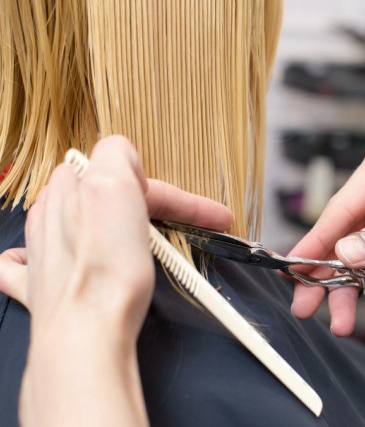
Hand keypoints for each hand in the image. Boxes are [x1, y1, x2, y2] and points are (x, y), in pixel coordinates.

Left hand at [0, 136, 232, 426]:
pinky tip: (49, 260)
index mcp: (72, 188)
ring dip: (102, 223)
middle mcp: (51, 216)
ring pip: (70, 222)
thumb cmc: (104, 270)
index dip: (183, 198)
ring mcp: (43, 252)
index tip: (215, 217)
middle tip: (187, 227)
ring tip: (139, 243)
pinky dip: (34, 258)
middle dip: (148, 206)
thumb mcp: (115, 186)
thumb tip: (121, 155)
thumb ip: (117, 154)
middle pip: (107, 196)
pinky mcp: (41, 287)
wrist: (86, 332)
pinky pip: (25, 262)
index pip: (139, 179)